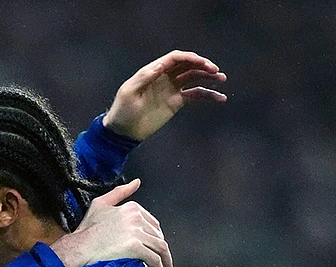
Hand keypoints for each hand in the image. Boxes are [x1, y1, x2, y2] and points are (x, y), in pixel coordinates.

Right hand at [51, 179, 171, 266]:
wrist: (80, 245)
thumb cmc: (87, 229)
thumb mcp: (100, 204)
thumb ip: (120, 192)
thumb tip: (136, 183)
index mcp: (131, 208)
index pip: (153, 222)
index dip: (155, 235)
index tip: (154, 243)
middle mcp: (136, 218)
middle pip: (158, 235)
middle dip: (161, 248)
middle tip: (160, 257)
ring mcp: (136, 233)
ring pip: (160, 246)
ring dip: (165, 259)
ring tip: (163, 266)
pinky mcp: (135, 247)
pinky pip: (154, 257)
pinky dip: (159, 265)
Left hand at [104, 50, 226, 140]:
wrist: (123, 131)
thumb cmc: (122, 111)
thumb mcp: (129, 93)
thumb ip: (144, 78)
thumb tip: (160, 66)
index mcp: (152, 72)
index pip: (175, 59)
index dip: (190, 58)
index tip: (203, 63)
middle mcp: (164, 77)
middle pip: (187, 65)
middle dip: (202, 65)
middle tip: (215, 71)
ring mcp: (171, 89)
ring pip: (193, 78)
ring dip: (208, 76)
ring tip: (221, 79)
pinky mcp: (176, 102)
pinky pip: (195, 95)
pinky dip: (208, 95)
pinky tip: (220, 98)